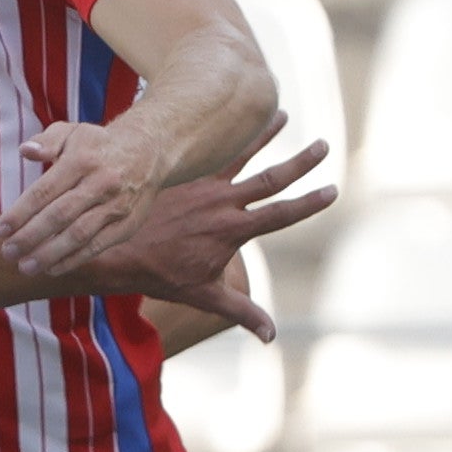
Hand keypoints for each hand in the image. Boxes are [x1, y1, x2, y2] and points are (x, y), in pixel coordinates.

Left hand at [0, 115, 167, 280]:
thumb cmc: (98, 145)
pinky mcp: (127, 225)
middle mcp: (100, 183)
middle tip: (7, 253)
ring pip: (79, 235)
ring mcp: (116, 206)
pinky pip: (97, 246)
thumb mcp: (73, 132)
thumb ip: (47, 141)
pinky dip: (73, 260)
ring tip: (25, 267)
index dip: (20, 213)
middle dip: (30, 237)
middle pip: (60, 216)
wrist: (149, 152)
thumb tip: (26, 151)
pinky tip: (52, 268)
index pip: (45, 191)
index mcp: (82, 160)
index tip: (0, 230)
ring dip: (49, 254)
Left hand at [101, 139, 333, 332]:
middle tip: (323, 145)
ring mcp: (201, 184)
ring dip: (263, 134)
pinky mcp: (182, 175)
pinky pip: (207, 151)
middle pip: (271, 178)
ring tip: (280, 114)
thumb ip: (243, 312)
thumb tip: (272, 337)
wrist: (118, 252)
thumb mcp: (207, 297)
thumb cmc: (162, 275)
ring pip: (240, 154)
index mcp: (233, 230)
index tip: (332, 190)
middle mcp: (222, 203)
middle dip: (300, 162)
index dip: (310, 203)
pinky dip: (221, 135)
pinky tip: (227, 116)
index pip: (282, 214)